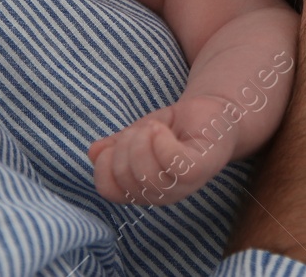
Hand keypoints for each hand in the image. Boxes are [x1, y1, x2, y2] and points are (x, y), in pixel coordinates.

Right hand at [88, 98, 236, 206]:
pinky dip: (161, 142)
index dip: (103, 164)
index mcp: (143, 189)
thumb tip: (93, 153)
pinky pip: (173, 163)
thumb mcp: (138, 134)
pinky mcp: (201, 167)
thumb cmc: (175, 126)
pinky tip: (163, 130)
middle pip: (126, 178)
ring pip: (147, 174)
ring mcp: (183, 184)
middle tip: (142, 129)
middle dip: (125, 145)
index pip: (108, 189)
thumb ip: (115, 146)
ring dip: (143, 140)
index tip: (117, 141)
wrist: (213, 113)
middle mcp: (162, 193)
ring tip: (155, 127)